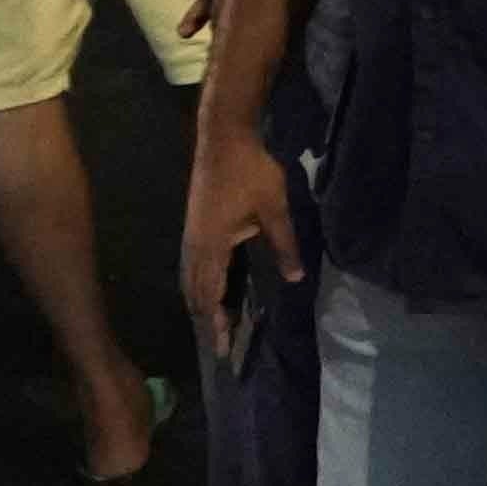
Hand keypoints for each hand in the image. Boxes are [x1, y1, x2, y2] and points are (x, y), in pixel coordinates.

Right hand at [179, 125, 309, 330]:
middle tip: (221, 344)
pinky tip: (212, 286)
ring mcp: (191, 234)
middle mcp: (194, 246)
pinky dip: (201, 284)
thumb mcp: (274, 209)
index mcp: (211, 247)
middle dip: (208, 319)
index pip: (210, 296)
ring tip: (216, 322)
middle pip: (195, 293)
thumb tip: (295, 278)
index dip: (216, 324)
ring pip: (191, 279)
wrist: (223, 137)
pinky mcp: (194, 225)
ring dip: (202, 302)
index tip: (222, 349)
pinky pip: (193, 265)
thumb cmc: (250, 172)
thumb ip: (284, 244)